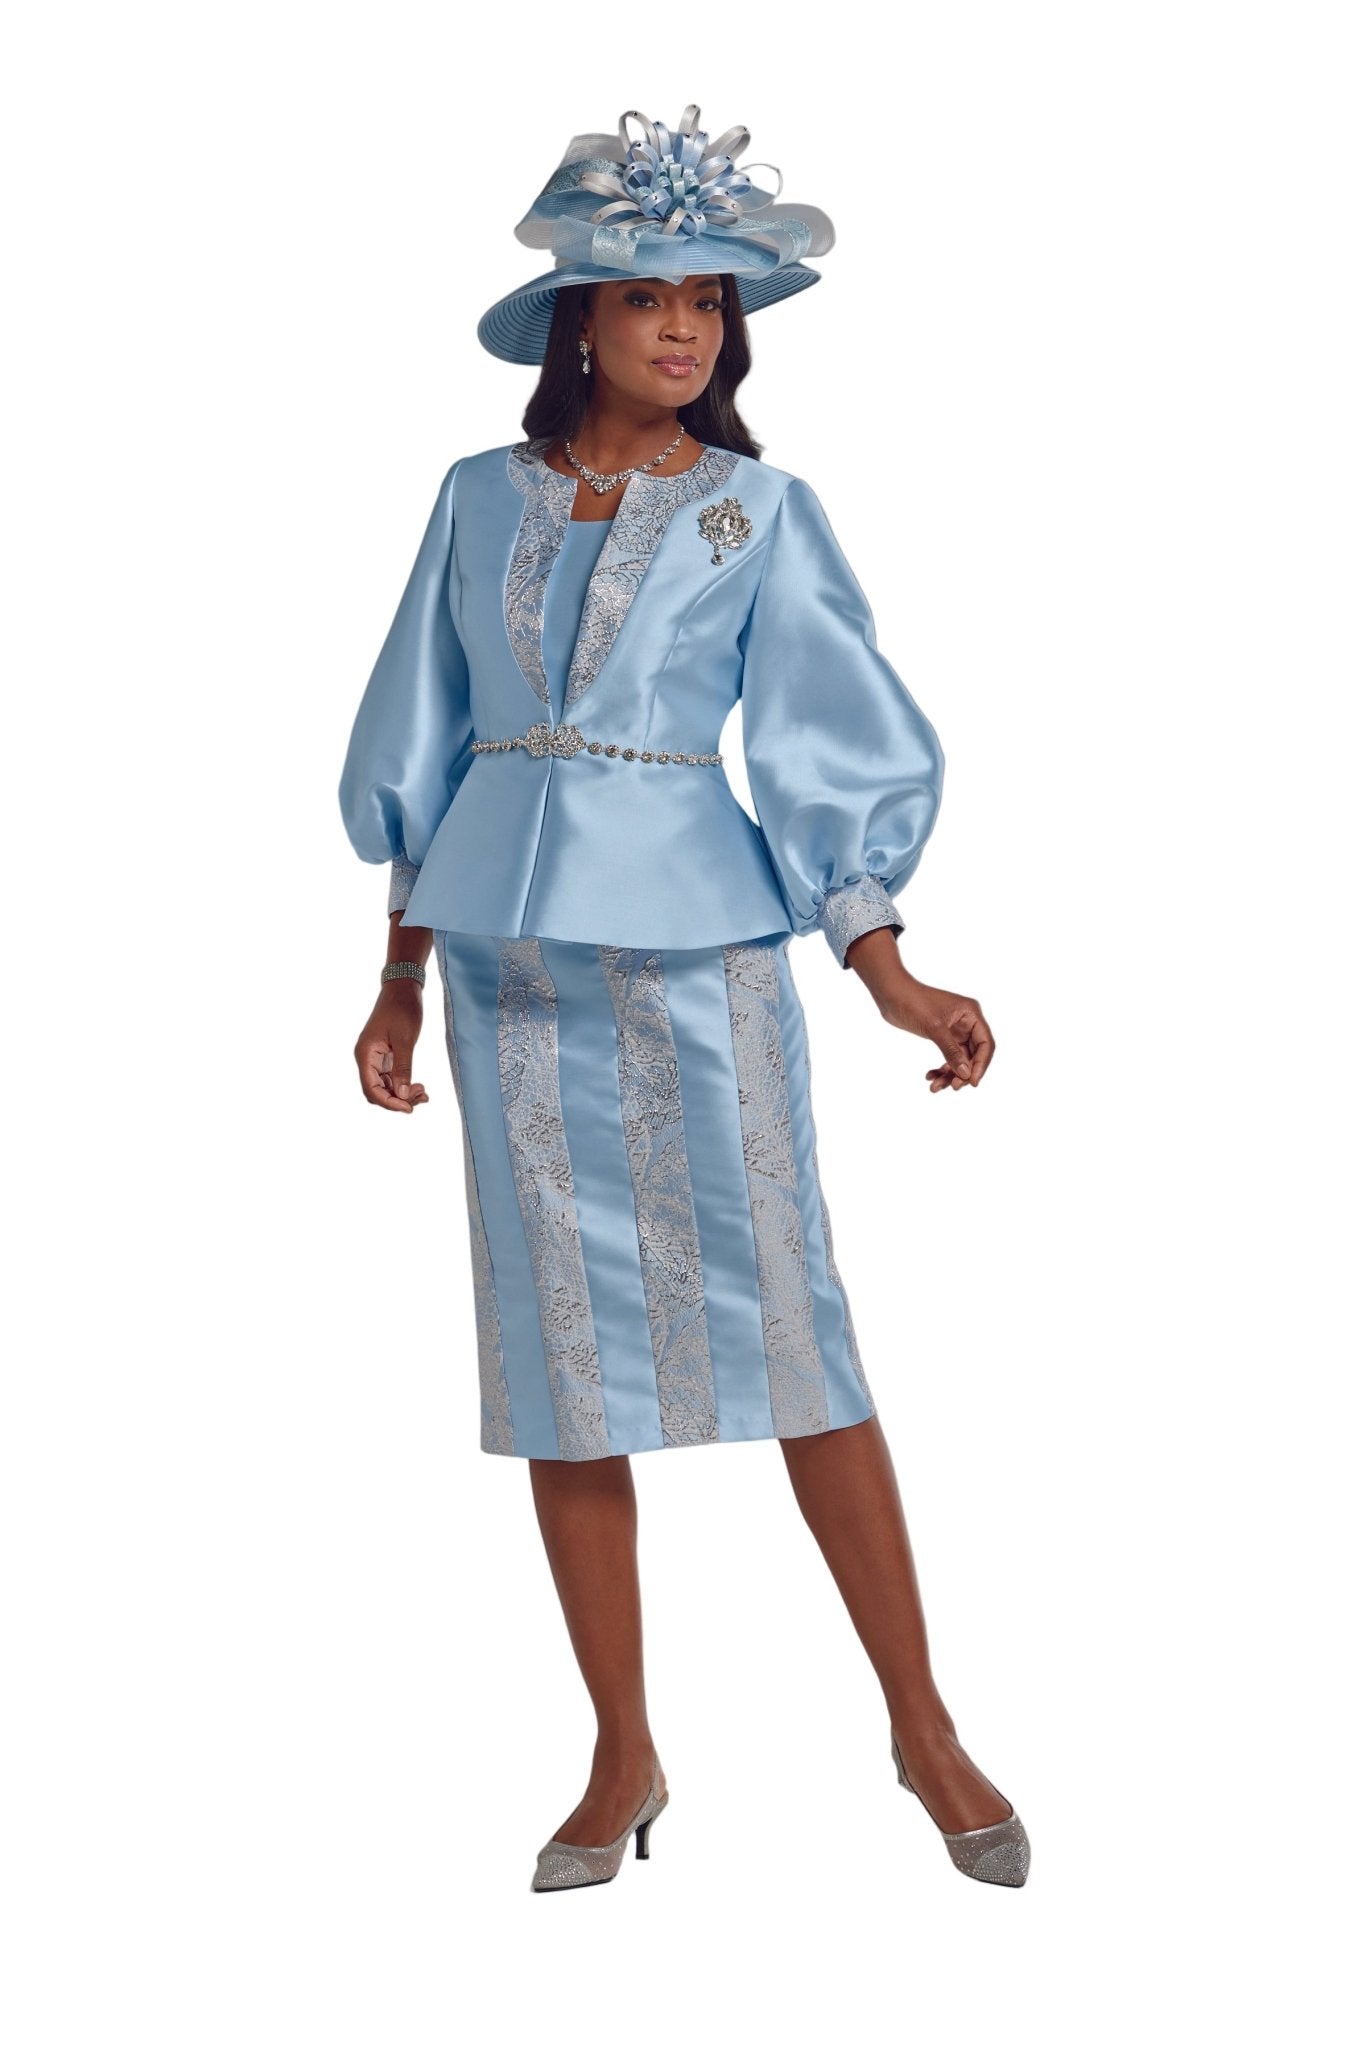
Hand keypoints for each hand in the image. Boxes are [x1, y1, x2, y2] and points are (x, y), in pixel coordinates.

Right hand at [354, 984, 429, 1111]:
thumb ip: (403, 1067)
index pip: (371, 1089)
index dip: (389, 1102)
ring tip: (423, 1093)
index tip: (409, 1107)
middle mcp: (367, 1059)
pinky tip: (419, 1087)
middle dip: (397, 1099)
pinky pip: (392, 1077)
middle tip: (420, 1098)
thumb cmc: (402, 1009)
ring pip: (386, 1086)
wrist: (403, 988)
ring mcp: (376, 1058)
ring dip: (402, 1093)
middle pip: (377, 1091)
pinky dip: (404, 1084)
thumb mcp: (404, 1039)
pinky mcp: (386, 1056)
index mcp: (365, 1055)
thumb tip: (401, 1094)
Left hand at [876, 971, 995, 1092]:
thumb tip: (966, 1074)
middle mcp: (967, 1022)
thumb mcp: (934, 1028)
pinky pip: (948, 1056)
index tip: (971, 1082)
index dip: (981, 1064)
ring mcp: (955, 1030)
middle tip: (952, 1087)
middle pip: (974, 1055)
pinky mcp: (942, 1036)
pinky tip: (929, 1076)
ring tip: (935, 1087)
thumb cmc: (913, 1002)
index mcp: (971, 1014)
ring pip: (960, 1059)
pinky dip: (940, 1068)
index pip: (985, 1044)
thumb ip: (951, 1051)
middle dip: (963, 1072)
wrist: (890, 993)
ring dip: (949, 1074)